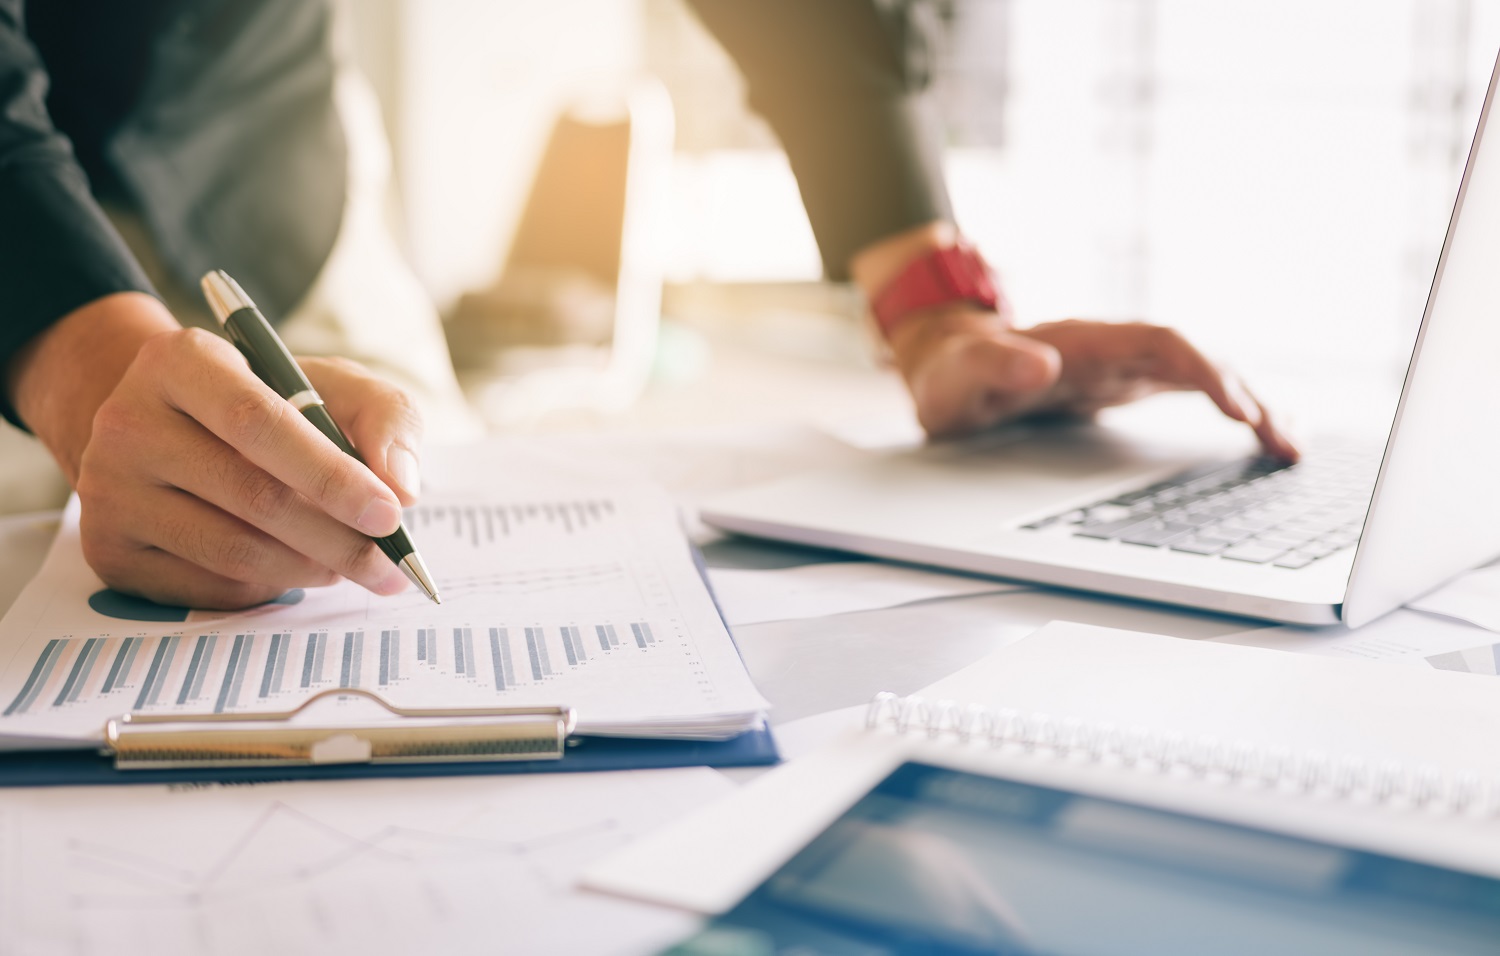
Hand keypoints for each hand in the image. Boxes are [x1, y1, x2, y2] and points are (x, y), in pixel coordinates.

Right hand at [7, 294, 422, 608]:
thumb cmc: (268, 405)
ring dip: (310, 568)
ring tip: (350, 564)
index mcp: (181, 361)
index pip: (259, 423)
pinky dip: (268, 587)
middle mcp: (128, 421)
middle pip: (252, 496)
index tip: (391, 514)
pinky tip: (295, 568)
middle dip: (338, 540)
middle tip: (391, 563)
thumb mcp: (331, 385)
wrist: (168, 428)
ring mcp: (108, 489)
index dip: (331, 475)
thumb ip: (384, 418)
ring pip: (232, 551)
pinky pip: (208, 587)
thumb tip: (403, 486)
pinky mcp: (109, 549)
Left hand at [888, 307, 1297, 459]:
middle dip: (1246, 396)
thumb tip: (1037, 364)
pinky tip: (1260, 437)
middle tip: (1284, 445)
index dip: (1203, 371)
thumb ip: (990, 368)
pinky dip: (1228, 410)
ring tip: (1290, 448)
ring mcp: (1122, 366)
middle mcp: (1112, 348)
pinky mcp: (1125, 385)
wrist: (946, 368)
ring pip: (1202, 375)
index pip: (1161, 343)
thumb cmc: (951, 376)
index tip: (1238, 408)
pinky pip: (1190, 390)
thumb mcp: (956, 378)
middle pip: (1197, 359)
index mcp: (1082, 343)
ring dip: (1249, 404)